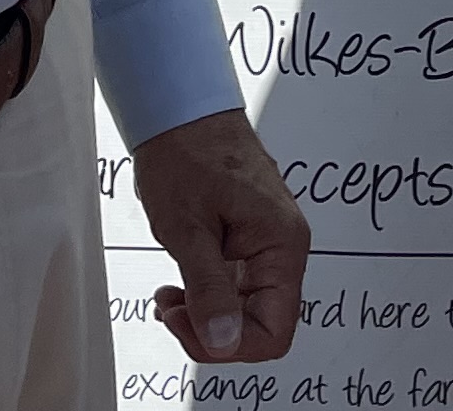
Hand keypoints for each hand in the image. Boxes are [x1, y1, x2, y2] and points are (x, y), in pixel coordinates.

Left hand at [131, 109, 309, 363]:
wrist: (180, 108)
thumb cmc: (186, 152)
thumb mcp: (188, 229)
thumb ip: (209, 290)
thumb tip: (223, 343)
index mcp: (282, 244)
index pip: (275, 330)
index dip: (230, 344)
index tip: (187, 324)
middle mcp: (283, 246)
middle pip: (261, 324)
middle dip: (213, 331)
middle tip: (171, 311)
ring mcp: (267, 243)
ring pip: (246, 308)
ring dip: (206, 314)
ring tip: (168, 299)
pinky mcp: (248, 239)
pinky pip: (237, 286)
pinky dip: (207, 295)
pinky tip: (178, 287)